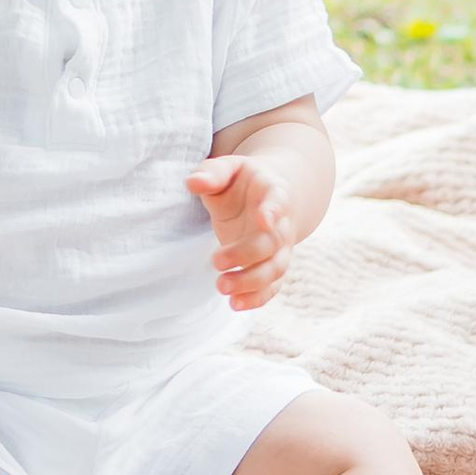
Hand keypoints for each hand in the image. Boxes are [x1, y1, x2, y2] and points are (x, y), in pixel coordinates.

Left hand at [188, 152, 293, 308]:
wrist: (266, 196)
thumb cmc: (241, 181)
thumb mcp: (227, 169)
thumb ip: (212, 173)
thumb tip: (193, 182)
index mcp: (273, 191)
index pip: (277, 200)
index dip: (272, 209)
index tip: (263, 219)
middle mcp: (282, 223)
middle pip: (272, 242)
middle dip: (246, 254)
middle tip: (216, 262)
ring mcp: (281, 248)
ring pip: (275, 269)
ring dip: (251, 282)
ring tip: (222, 287)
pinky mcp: (273, 266)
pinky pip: (272, 286)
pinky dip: (258, 298)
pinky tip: (235, 305)